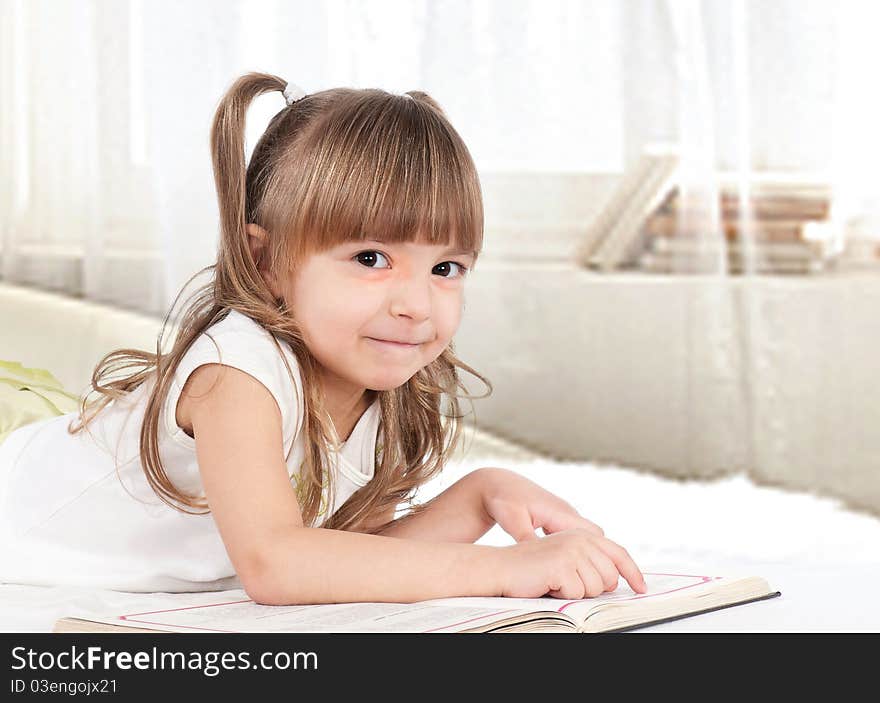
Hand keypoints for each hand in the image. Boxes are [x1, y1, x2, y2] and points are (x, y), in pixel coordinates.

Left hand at [477, 467, 647, 595]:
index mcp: (560, 514)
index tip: (614, 577)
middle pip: (597, 538)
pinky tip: (578, 568)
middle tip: (608, 585)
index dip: (606, 556)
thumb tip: (540, 556)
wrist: (497, 483)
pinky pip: (578, 537)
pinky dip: (583, 551)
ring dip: (595, 556)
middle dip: (605, 559)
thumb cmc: (504, 499)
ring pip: (589, 538)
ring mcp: (563, 516)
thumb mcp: (513, 520)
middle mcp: (567, 514)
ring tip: (598, 581)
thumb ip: (528, 538)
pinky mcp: (557, 520)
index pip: (593, 537)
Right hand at [498, 528, 648, 597]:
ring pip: (596, 588)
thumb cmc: (531, 569)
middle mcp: (580, 539)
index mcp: (583, 535)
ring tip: (555, 582)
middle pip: (611, 578)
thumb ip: (589, 562)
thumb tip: (614, 582)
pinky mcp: (562, 564)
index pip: (619, 554)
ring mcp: (572, 550)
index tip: (642, 588)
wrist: (500, 567)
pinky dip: (562, 596)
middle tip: (567, 583)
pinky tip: (547, 585)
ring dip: (576, 593)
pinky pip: (577, 594)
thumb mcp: (564, 559)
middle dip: (593, 589)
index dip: (633, 573)